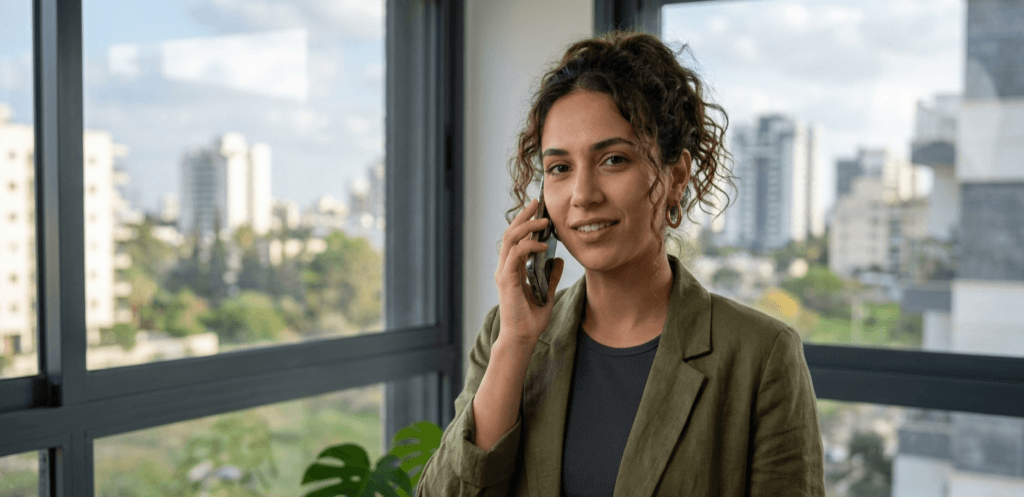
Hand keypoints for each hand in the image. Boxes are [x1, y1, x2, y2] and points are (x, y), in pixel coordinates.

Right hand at [494, 199, 564, 345]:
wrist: (523, 338)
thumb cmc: (531, 320)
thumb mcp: (546, 293)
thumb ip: (551, 276)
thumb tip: (559, 260)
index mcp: (512, 269)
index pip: (516, 239)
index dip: (525, 222)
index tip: (539, 210)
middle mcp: (505, 268)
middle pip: (511, 233)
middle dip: (524, 216)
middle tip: (538, 203)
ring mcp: (504, 272)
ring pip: (510, 239)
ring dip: (527, 226)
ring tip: (544, 221)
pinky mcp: (507, 279)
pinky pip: (516, 254)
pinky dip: (529, 246)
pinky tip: (543, 245)